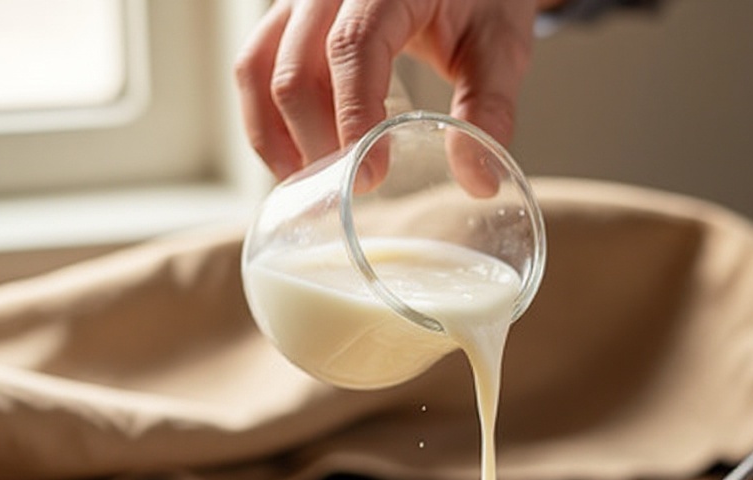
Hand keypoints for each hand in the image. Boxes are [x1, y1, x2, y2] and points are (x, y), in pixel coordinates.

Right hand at [234, 0, 544, 179]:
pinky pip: (253, 68)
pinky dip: (266, 122)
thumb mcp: (498, 46)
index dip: (354, 117)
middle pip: (294, 69)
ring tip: (316, 186)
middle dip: (318, 142)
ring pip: (258, 70)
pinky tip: (297, 162)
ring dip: (282, 138)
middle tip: (357, 189)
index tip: (372, 175)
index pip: (353, 48)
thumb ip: (489, 109)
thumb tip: (478, 182)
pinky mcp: (287, 20)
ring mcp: (299, 1)